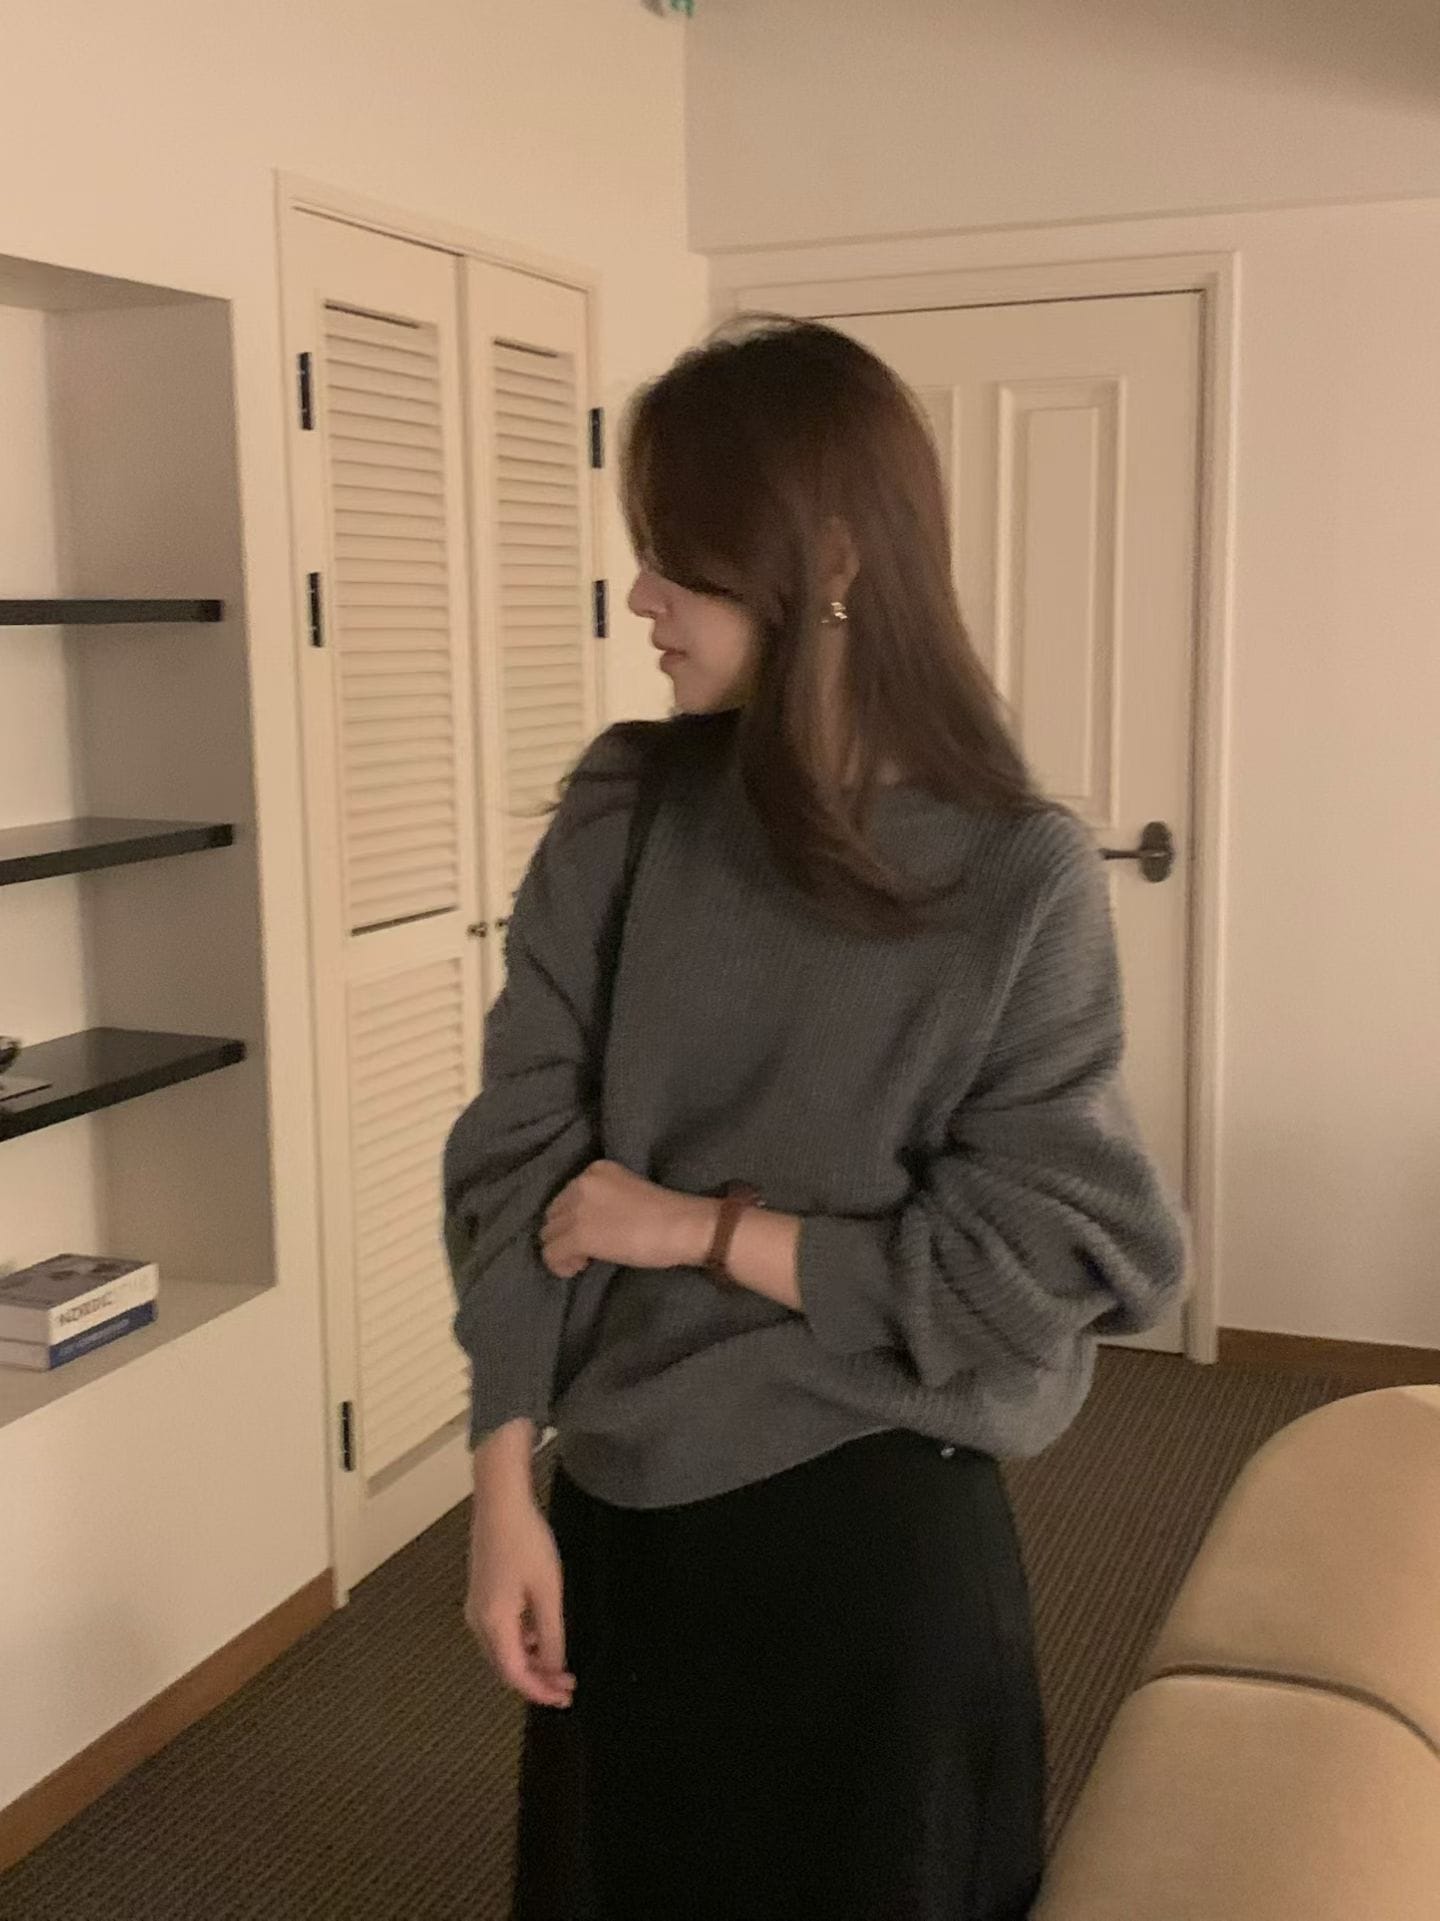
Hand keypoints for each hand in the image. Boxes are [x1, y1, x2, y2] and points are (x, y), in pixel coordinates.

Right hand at [466, 1469, 574, 1710]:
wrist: (500, 1503)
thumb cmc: (525, 1542)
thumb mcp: (548, 1591)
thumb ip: (551, 1634)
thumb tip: (554, 1667)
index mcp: (493, 1624)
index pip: (515, 1674)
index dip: (540, 1691)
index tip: (564, 1697)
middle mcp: (478, 1621)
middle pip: (506, 1666)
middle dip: (536, 1679)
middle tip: (566, 1684)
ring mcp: (477, 1608)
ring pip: (503, 1650)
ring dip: (530, 1661)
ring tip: (559, 1662)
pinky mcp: (482, 1595)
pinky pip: (500, 1632)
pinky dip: (522, 1642)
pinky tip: (541, 1634)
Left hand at [540, 1160, 717, 1279]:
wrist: (681, 1225)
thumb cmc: (667, 1213)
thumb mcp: (627, 1193)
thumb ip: (603, 1200)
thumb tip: (587, 1225)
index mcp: (596, 1169)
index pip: (567, 1196)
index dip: (576, 1218)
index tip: (596, 1232)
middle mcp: (580, 1183)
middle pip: (553, 1214)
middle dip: (566, 1232)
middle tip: (589, 1249)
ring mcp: (577, 1208)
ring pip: (548, 1234)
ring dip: (563, 1249)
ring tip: (586, 1259)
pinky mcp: (578, 1234)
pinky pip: (550, 1254)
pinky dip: (561, 1266)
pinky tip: (580, 1268)